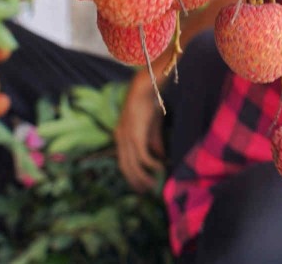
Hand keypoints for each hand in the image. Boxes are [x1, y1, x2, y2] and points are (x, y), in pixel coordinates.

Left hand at [115, 70, 165, 191]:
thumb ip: (155, 143)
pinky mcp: (135, 137)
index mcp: (121, 138)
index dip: (131, 175)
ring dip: (142, 177)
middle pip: (125, 168)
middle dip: (135, 181)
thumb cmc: (149, 105)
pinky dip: (151, 165)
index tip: (140, 185)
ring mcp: (126, 139)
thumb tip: (161, 159)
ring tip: (152, 185)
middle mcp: (120, 140)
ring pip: (132, 166)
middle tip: (145, 191)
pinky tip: (159, 168)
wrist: (145, 89)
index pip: (123, 162)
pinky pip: (142, 157)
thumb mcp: (152, 127)